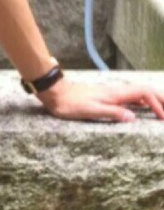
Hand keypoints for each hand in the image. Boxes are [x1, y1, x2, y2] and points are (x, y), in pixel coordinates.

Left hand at [37, 77, 163, 121]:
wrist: (56, 94)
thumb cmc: (71, 104)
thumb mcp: (91, 110)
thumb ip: (112, 112)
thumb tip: (133, 118)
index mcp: (116, 93)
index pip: (145, 93)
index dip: (157, 104)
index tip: (163, 118)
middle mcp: (118, 91)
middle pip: (146, 91)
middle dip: (161, 99)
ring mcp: (114, 93)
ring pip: (140, 94)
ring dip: (154, 100)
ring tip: (163, 111)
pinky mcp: (109, 96)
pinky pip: (131, 97)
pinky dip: (143, 101)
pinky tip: (145, 108)